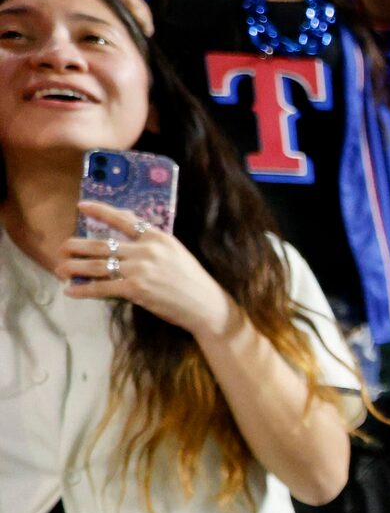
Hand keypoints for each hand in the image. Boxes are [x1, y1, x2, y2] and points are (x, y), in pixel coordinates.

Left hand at [62, 203, 237, 338]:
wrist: (206, 306)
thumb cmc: (192, 281)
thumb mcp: (175, 253)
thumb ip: (151, 243)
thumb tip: (124, 237)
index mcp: (158, 237)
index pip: (123, 219)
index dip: (100, 211)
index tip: (81, 206)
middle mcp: (147, 250)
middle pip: (101, 244)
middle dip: (76, 246)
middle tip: (62, 248)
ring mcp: (140, 270)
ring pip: (97, 265)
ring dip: (74, 267)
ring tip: (60, 268)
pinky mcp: (136, 290)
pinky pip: (102, 287)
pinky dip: (84, 289)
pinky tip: (71, 290)